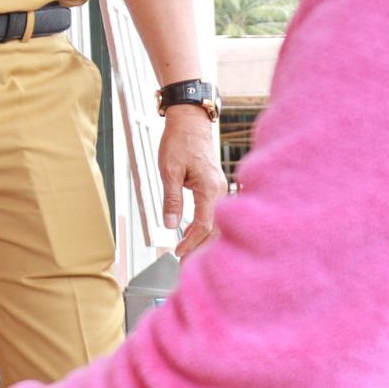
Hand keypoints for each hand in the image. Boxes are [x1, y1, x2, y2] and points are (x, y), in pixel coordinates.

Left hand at [160, 104, 223, 256]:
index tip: (178, 254)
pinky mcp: (214, 187)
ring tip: (188, 256)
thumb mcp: (169, 170)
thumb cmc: (179, 141)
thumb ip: (171, 199)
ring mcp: (218, 189)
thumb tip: (170, 225)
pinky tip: (191, 235)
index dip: (191, 242)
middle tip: (186, 265)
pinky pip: (213, 213)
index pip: (204, 224)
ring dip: (202, 240)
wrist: (190, 122)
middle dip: (200, 248)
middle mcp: (219, 191)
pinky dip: (203, 227)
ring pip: (215, 222)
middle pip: (214, 228)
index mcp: (209, 188)